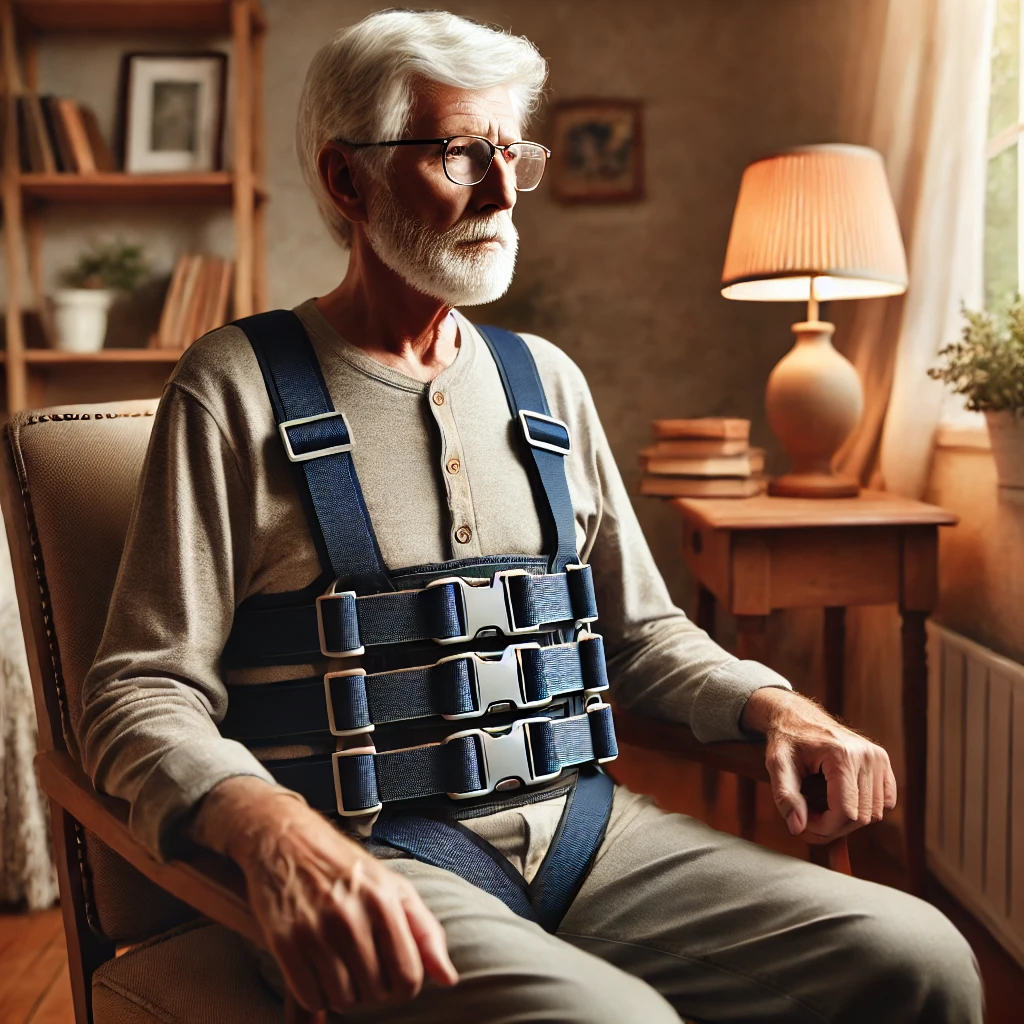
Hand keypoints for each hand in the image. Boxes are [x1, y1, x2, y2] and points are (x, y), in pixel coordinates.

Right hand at [189, 776, 457, 1013]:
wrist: (287, 840)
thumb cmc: (346, 868)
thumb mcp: (394, 886)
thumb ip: (425, 931)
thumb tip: (449, 980)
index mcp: (384, 900)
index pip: (408, 976)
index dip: (403, 988)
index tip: (392, 978)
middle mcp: (351, 916)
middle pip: (375, 992)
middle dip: (372, 989)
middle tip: (361, 966)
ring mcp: (316, 929)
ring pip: (341, 999)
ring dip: (342, 993)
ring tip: (338, 966)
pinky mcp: (285, 940)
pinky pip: (309, 996)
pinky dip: (314, 994)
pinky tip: (315, 970)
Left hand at [741, 688, 896, 843]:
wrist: (797, 716)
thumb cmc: (785, 739)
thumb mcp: (777, 765)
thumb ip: (785, 797)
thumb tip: (798, 828)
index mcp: (841, 755)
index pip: (845, 813)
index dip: (823, 827)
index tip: (803, 823)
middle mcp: (866, 755)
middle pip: (861, 817)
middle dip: (833, 826)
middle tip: (808, 816)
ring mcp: (878, 757)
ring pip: (874, 813)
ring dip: (848, 819)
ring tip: (821, 806)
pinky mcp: (882, 760)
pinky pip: (885, 801)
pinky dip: (865, 808)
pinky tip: (842, 799)